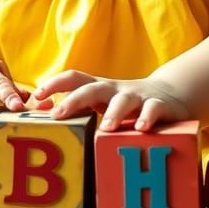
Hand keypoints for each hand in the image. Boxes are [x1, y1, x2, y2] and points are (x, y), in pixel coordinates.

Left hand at [33, 70, 191, 131]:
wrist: (170, 95)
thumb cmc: (128, 105)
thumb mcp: (105, 104)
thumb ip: (83, 111)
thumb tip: (48, 123)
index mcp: (99, 88)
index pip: (74, 79)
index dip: (55, 84)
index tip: (38, 96)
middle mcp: (115, 90)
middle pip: (92, 88)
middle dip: (74, 99)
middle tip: (58, 114)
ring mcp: (137, 97)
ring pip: (123, 100)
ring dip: (114, 113)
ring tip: (106, 128)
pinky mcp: (158, 105)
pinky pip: (152, 109)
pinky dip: (146, 118)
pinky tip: (140, 129)